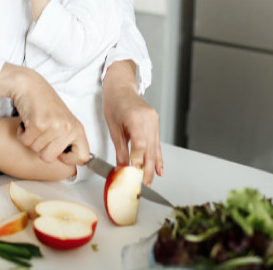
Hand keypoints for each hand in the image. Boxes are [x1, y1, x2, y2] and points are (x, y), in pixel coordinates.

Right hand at [0, 63, 89, 165]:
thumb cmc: (46, 104)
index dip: (67, 159)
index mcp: (78, 129)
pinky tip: (27, 122)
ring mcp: (53, 126)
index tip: (59, 151)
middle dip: (40, 148)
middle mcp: (68, 127)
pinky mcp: (38, 123)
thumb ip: (70, 140)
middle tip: (42, 133)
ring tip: (35, 124)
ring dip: (31, 139)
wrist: (31, 86)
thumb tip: (79, 162)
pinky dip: (22, 134)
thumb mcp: (65, 122)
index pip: (82, 157)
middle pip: (49, 158)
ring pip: (36, 150)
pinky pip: (26, 142)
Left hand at [103, 60, 162, 185]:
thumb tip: (123, 167)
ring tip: (150, 180)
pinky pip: (157, 143)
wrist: (121, 89)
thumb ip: (120, 148)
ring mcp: (154, 120)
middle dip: (147, 168)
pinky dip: (158, 157)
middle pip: (150, 148)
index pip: (140, 143)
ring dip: (153, 166)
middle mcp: (148, 118)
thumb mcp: (113, 127)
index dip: (138, 159)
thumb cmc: (114, 104)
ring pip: (155, 147)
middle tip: (144, 183)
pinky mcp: (156, 123)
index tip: (134, 171)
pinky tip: (159, 169)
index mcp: (135, 117)